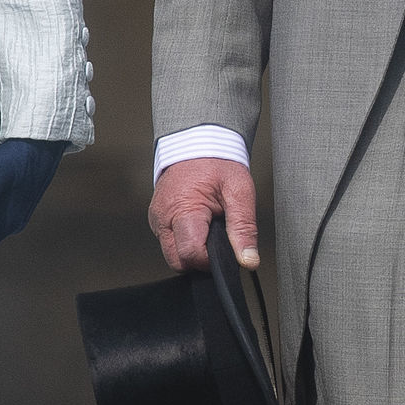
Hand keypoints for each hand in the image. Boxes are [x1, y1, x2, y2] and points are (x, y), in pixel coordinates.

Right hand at [149, 156, 257, 272]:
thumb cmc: (217, 163)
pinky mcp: (157, 220)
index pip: (190, 255)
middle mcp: (162, 218)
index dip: (211, 260)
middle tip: (217, 237)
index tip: (225, 247)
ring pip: (173, 255)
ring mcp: (157, 220)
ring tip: (209, 226)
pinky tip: (198, 224)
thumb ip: (244, 229)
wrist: (197, 143)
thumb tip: (248, 260)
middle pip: (178, 262)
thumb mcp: (239, 192)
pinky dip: (185, 240)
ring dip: (192, 250)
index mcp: (182, 210)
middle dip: (200, 259)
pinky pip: (170, 243)